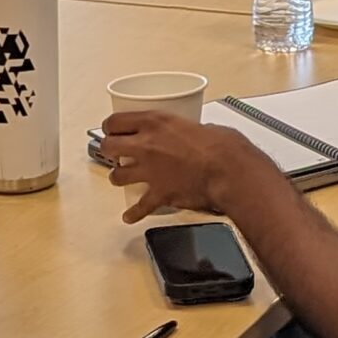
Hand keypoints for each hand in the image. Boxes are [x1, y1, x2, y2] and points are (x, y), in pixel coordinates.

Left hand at [99, 111, 252, 221]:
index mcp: (155, 122)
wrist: (228, 169)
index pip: (116, 121)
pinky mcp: (159, 192)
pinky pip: (139, 207)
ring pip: (117, 175)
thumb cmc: (221, 145)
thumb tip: (189, 134)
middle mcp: (146, 145)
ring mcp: (149, 171)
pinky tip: (129, 216)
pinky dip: (133, 213)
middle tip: (114, 151)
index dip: (111, 126)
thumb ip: (184, 129)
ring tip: (122, 177)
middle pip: (109, 146)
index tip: (113, 129)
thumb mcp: (198, 124)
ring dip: (118, 177)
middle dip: (109, 149)